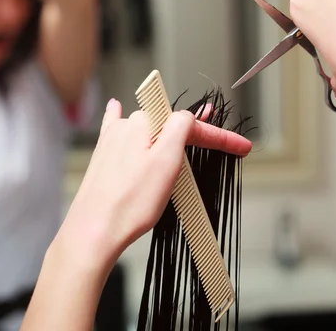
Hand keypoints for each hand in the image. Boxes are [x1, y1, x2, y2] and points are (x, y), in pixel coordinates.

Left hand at [59, 99, 251, 268]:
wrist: (95, 229)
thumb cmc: (129, 203)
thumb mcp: (167, 161)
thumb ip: (180, 128)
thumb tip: (187, 114)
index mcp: (143, 122)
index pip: (189, 124)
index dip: (218, 137)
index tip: (241, 147)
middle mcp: (125, 126)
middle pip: (169, 128)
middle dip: (193, 141)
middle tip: (216, 155)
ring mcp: (112, 141)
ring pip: (148, 134)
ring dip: (165, 143)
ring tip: (177, 167)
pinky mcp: (102, 157)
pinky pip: (113, 128)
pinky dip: (117, 115)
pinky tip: (116, 105)